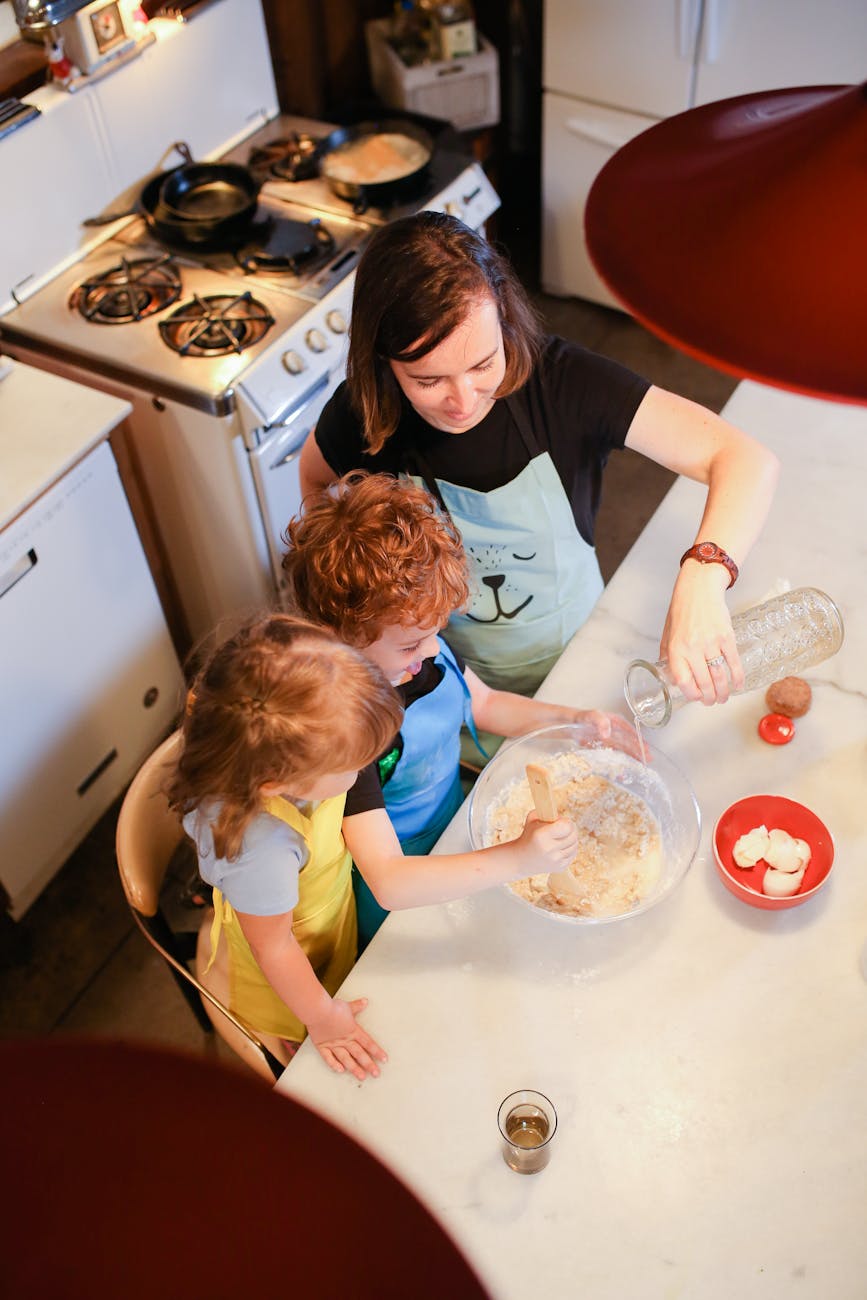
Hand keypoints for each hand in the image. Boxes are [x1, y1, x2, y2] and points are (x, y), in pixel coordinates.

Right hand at [306, 997, 387, 1081]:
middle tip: (376, 1074)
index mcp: (353, 1031)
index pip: (368, 1043)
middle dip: (369, 1064)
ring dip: (355, 1068)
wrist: (318, 1011)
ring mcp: (334, 1044)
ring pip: (346, 1059)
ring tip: (362, 1077)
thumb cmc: (332, 1007)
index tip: (384, 1059)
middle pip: (359, 1054)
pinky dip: (334, 1065)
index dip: (377, 1051)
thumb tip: (365, 1002)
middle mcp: (345, 1040)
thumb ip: (357, 1006)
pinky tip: (340, 1071)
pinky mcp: (322, 1046)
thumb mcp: (348, 1006)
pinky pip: (329, 1058)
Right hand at [515, 811, 578, 874]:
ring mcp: (555, 860)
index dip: (567, 822)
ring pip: (575, 845)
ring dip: (571, 839)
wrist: (520, 860)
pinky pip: (573, 854)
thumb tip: (563, 817)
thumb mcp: (532, 820)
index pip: (567, 826)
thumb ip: (547, 812)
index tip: (562, 821)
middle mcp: (549, 849)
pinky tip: (561, 846)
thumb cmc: (529, 836)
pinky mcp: (560, 867)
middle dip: (571, 829)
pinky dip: (570, 848)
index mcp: (541, 836)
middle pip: (573, 836)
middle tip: (564, 827)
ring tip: (561, 837)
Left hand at [568, 708, 643, 760]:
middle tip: (647, 760)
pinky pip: (611, 756)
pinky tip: (620, 771)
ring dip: (630, 758)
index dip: (639, 740)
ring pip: (622, 750)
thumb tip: (607, 734)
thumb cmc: (582, 717)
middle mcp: (615, 731)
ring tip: (638, 766)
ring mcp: (609, 740)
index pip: (630, 732)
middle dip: (638, 751)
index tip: (646, 748)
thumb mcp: (591, 715)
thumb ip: (600, 721)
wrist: (569, 724)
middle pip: (629, 743)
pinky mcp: (602, 748)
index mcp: (616, 722)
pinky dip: (616, 764)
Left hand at [660, 564, 743, 704]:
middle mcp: (693, 648)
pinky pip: (734, 662)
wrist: (699, 588)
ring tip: (723, 697)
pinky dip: (737, 677)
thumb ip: (667, 655)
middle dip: (709, 698)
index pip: (683, 681)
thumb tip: (670, 675)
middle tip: (712, 702)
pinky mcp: (727, 637)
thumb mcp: (667, 633)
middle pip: (704, 682)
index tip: (696, 698)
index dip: (692, 694)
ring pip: (719, 676)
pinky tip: (737, 684)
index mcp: (676, 649)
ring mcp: (711, 643)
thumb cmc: (682, 610)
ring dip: (723, 691)